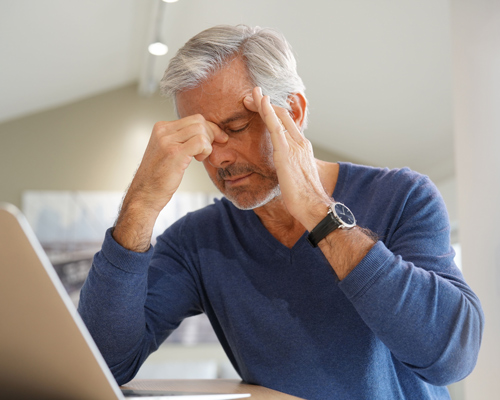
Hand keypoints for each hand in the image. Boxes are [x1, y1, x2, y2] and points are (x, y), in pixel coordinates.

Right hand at [114, 115, 227, 250]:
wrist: (144, 195)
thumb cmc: (158, 177)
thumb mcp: (167, 151)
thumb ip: (181, 139)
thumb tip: (206, 132)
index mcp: (161, 128)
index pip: (194, 119)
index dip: (209, 129)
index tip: (217, 140)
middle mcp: (163, 131)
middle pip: (199, 121)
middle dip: (211, 135)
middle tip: (208, 152)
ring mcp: (167, 141)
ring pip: (201, 130)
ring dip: (207, 144)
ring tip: (199, 157)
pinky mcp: (174, 153)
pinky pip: (200, 142)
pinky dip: (206, 150)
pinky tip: (198, 160)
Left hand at [243, 87, 330, 229]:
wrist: (312, 205)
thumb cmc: (304, 197)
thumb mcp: (295, 178)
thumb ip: (289, 168)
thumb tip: (282, 171)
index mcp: (302, 148)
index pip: (287, 124)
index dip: (273, 113)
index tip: (261, 106)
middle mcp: (300, 143)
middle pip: (282, 116)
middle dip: (266, 104)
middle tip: (252, 95)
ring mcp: (294, 145)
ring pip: (277, 117)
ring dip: (263, 103)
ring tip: (252, 93)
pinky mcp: (285, 151)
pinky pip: (275, 127)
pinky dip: (267, 112)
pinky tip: (260, 102)